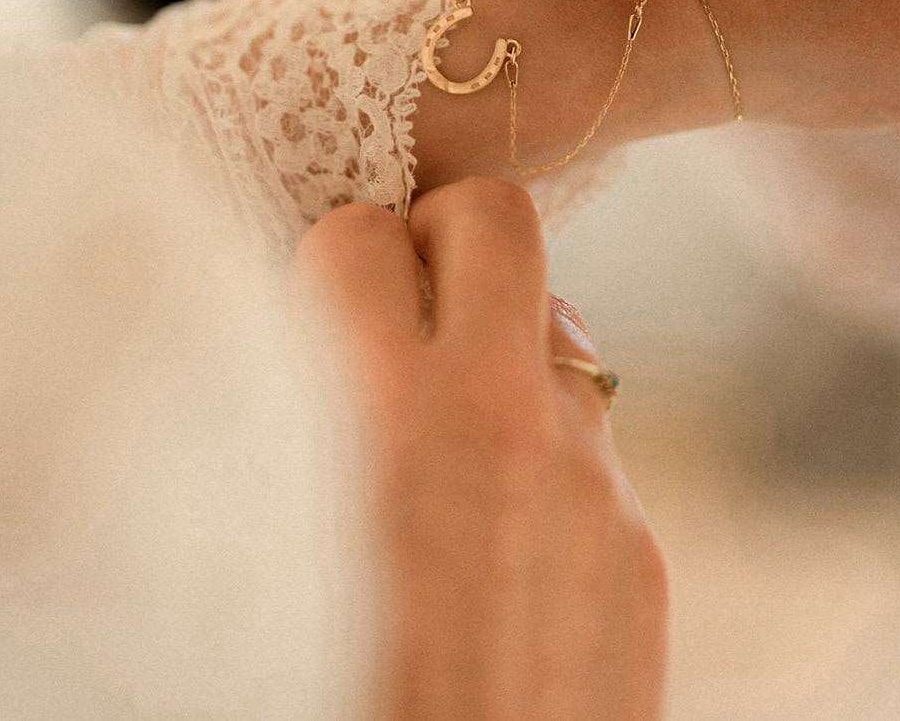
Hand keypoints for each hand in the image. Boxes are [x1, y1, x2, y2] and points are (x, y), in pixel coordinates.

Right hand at [294, 179, 667, 717]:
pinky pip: (589, 450)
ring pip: (558, 340)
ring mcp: (591, 489)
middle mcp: (502, 428)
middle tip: (407, 294)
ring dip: (503, 362)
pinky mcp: (641, 556)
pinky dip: (545, 465)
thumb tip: (308, 343)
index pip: (358, 236)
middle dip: (445, 238)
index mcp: (376, 423)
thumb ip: (285, 429)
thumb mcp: (258, 548)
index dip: (331, 262)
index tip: (320, 301)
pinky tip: (499, 557)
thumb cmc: (329, 682)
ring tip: (450, 456)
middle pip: (502, 224)